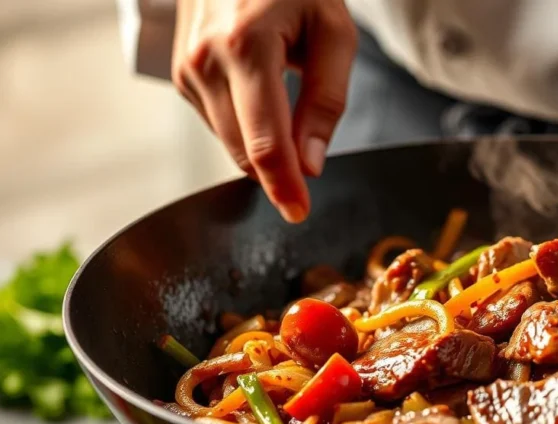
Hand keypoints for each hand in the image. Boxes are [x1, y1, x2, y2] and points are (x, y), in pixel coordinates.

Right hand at [172, 0, 358, 221]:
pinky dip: (245, 126)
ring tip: (285, 94)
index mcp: (247, 47)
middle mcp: (206, 61)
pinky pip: (218, 125)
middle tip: (311, 162)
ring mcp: (186, 69)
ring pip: (229, 144)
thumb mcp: (333, 32)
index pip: (265, 141)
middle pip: (243, 151)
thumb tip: (312, 163)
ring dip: (263, 144)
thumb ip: (326, 100)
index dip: (284, 185)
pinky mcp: (179, 76)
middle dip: (280, 169)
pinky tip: (260, 92)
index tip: (298, 212)